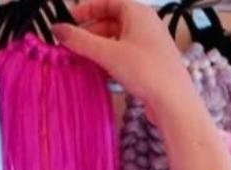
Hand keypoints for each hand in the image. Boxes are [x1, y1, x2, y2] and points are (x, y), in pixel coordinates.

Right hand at [56, 0, 197, 120]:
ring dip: (99, 44)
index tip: (70, 19)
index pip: (109, 1)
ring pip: (118, 37)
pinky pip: (125, 51)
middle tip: (72, 42)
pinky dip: (110, 56)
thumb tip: (57, 29)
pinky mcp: (150, 60)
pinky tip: (99, 70)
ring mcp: (149, 42)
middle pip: (113, 18)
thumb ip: (81, 41)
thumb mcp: (108, 53)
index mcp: (138, 13)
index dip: (88, 8)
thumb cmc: (145, 70)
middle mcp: (146, 23)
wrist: (173, 99)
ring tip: (81, 57)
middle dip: (91, 29)